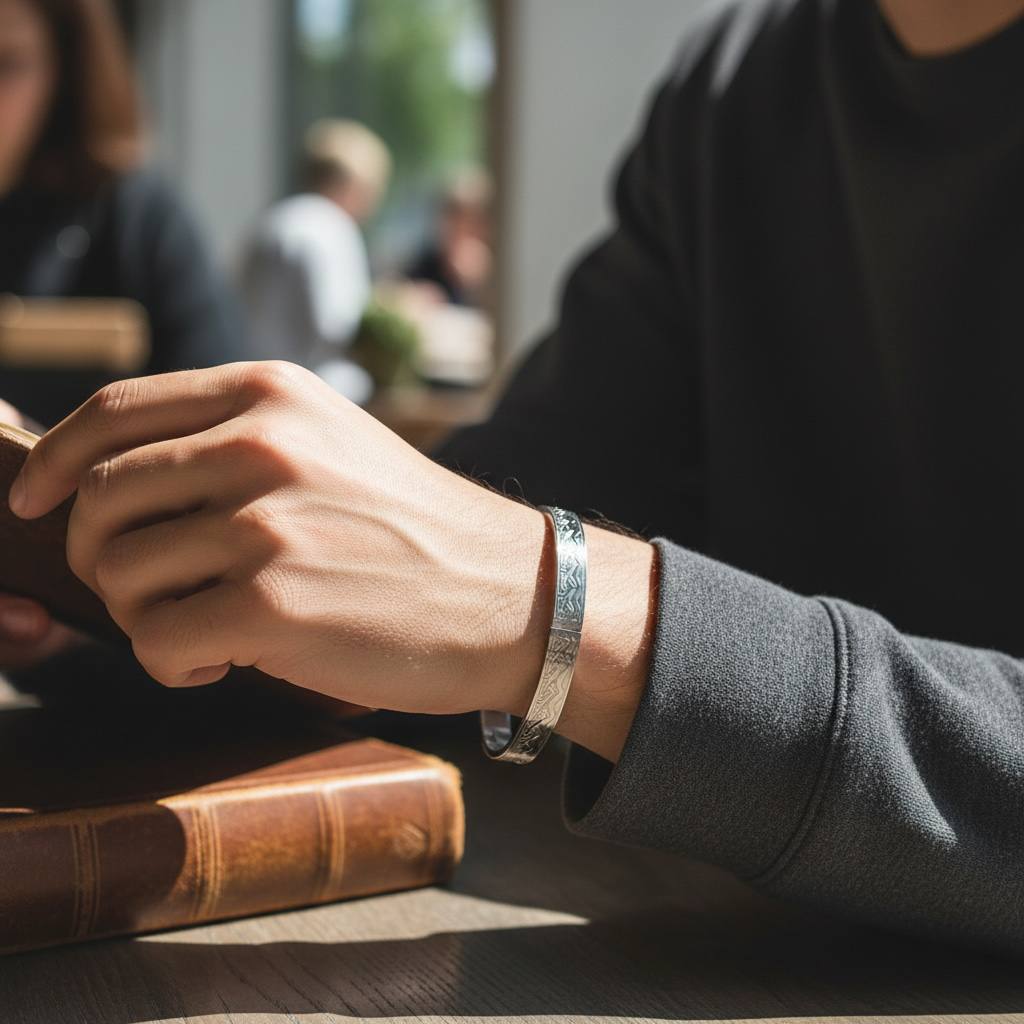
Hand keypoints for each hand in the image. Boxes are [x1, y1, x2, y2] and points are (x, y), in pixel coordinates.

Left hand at [10, 363, 655, 758]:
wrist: (513, 595)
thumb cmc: (418, 532)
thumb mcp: (333, 446)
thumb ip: (238, 442)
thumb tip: (120, 480)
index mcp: (272, 395)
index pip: (116, 411)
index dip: (54, 461)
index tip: (32, 502)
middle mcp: (262, 444)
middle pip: (99, 497)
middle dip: (98, 557)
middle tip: (149, 593)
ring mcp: (267, 522)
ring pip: (115, 572)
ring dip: (141, 616)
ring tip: (202, 631)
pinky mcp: (274, 604)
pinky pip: (154, 642)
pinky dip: (171, 665)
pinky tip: (221, 664)